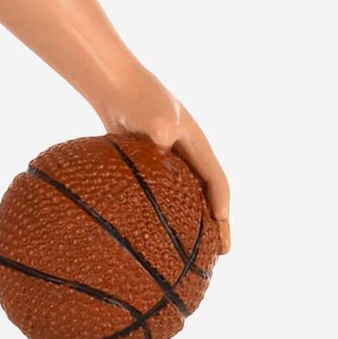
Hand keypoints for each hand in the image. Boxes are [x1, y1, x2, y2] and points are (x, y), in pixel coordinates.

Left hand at [99, 74, 232, 253]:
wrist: (114, 85)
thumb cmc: (136, 99)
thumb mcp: (153, 113)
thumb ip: (160, 127)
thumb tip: (164, 143)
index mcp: (197, 145)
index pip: (217, 182)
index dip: (222, 209)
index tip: (223, 235)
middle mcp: (187, 153)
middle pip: (207, 194)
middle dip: (216, 223)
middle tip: (219, 253)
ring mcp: (168, 158)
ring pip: (185, 195)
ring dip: (191, 221)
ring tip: (191, 251)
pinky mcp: (148, 161)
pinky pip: (161, 192)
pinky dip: (164, 212)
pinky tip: (151, 232)